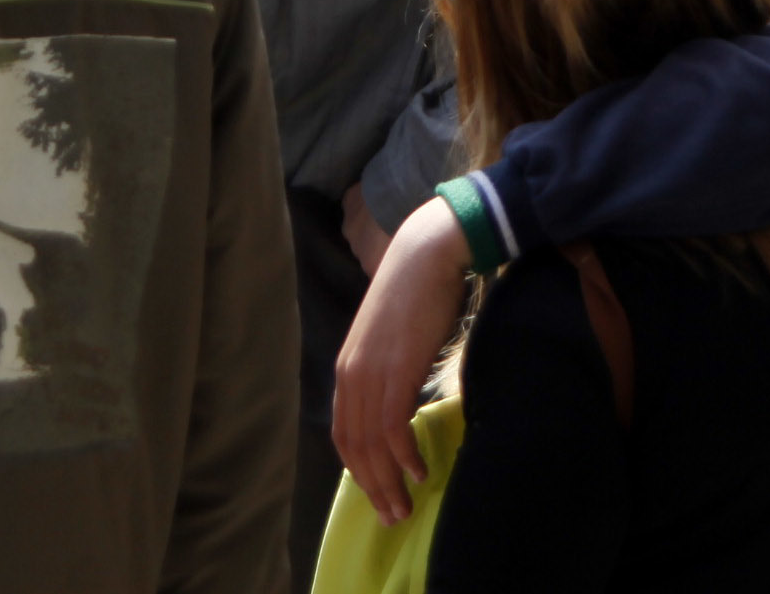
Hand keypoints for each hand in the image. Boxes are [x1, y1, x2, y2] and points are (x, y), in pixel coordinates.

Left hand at [331, 197, 473, 523]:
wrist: (426, 255)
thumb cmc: (416, 294)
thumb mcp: (390, 340)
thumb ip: (386, 370)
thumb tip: (399, 402)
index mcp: (347, 371)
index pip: (344, 435)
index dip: (359, 470)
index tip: (378, 493)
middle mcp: (351, 377)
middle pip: (354, 447)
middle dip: (372, 486)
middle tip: (392, 515)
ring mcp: (371, 374)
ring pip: (373, 444)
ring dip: (388, 481)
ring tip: (405, 505)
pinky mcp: (396, 370)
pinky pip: (394, 426)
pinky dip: (404, 455)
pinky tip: (419, 470)